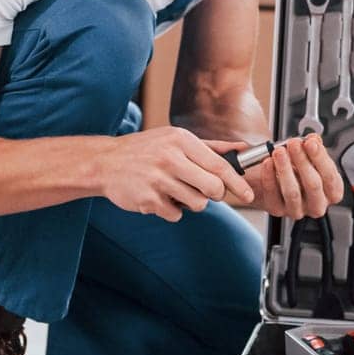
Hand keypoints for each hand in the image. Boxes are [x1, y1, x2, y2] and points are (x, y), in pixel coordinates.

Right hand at [101, 126, 256, 221]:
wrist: (105, 162)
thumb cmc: (145, 149)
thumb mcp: (175, 139)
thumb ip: (211, 146)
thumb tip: (243, 149)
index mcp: (181, 141)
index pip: (219, 166)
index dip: (238, 183)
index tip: (248, 195)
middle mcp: (170, 158)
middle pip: (213, 189)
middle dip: (214, 195)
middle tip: (205, 191)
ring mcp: (158, 180)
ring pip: (197, 204)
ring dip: (192, 203)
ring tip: (176, 191)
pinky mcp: (148, 200)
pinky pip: (176, 215)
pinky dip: (172, 210)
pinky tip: (159, 197)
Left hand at [210, 133, 343, 219]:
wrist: (271, 177)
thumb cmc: (296, 167)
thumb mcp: (308, 155)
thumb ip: (313, 146)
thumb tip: (314, 139)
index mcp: (331, 191)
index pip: (330, 177)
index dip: (320, 158)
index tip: (310, 142)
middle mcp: (317, 204)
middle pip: (313, 185)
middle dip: (302, 161)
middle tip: (293, 143)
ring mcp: (297, 209)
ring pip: (292, 192)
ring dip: (285, 168)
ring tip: (279, 151)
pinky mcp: (277, 210)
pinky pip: (273, 194)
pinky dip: (269, 176)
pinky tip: (268, 162)